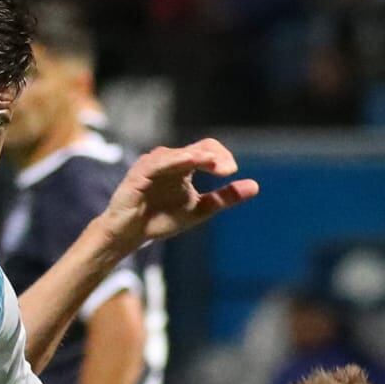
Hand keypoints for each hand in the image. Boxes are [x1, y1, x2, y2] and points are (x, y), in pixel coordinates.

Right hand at [95, 141, 259, 256]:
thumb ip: (224, 198)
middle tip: (227, 169)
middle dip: (214, 156)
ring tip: (211, 161)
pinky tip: (186, 162)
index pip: (207, 150)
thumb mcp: (199, 210)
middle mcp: (170, 161)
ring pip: (177, 154)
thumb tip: (255, 187)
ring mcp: (154, 165)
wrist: (129, 235)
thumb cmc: (160, 219)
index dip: (221, 157)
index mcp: (184, 166)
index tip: (232, 172)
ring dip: (195, 156)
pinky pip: (157, 163)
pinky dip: (173, 161)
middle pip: (197, 148)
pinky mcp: (139, 173)